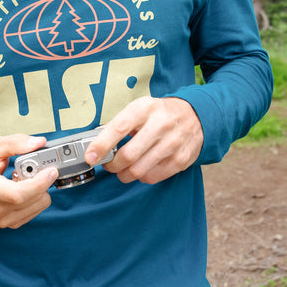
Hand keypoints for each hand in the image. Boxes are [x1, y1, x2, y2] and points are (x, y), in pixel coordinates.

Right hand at [0, 133, 57, 227]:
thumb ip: (15, 143)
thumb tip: (38, 143)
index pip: (18, 194)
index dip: (39, 183)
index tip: (51, 170)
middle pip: (31, 200)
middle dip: (42, 182)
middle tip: (38, 169)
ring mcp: (1, 219)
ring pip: (38, 206)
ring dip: (39, 190)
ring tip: (24, 179)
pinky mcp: (9, 223)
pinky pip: (35, 211)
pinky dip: (36, 198)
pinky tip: (23, 188)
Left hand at [86, 97, 202, 184]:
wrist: (196, 116)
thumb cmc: (160, 114)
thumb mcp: (141, 108)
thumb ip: (120, 124)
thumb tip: (95, 145)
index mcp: (145, 109)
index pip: (118, 128)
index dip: (101, 145)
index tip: (90, 157)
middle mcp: (160, 125)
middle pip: (128, 155)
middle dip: (112, 165)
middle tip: (108, 164)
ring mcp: (172, 144)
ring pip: (138, 171)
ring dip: (124, 174)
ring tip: (123, 169)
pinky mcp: (180, 160)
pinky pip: (152, 177)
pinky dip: (141, 176)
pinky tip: (141, 168)